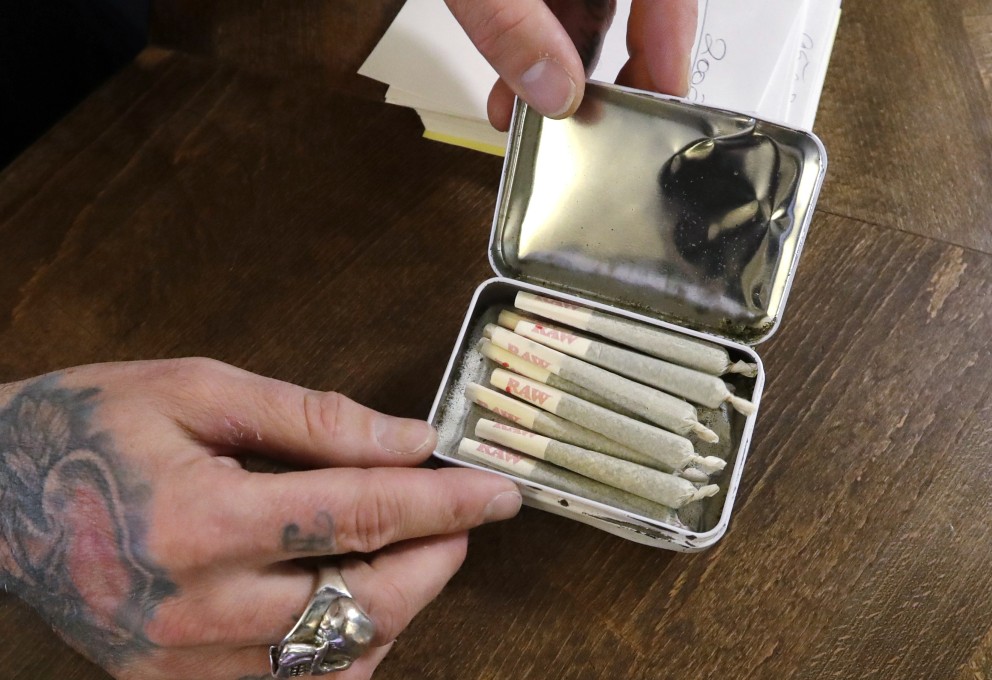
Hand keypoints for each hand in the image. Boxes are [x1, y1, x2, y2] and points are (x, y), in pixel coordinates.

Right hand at [0, 358, 520, 679]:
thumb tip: (409, 441)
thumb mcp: (199, 392)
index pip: (362, 516)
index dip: (445, 504)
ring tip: (411, 550)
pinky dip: (348, 645)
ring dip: (400, 605)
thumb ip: (314, 419)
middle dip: (437, 560)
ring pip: (342, 659)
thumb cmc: (91, 429)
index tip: (499, 491)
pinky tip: (355, 600)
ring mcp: (185, 664)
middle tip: (464, 519)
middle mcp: (197, 611)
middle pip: (365, 603)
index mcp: (202, 524)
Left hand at [445, 0, 698, 129]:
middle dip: (606, 64)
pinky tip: (508, 83)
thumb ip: (508, 19)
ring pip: (585, 2)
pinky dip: (529, 37)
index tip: (662, 95)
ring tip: (530, 115)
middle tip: (597, 123)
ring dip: (556, 61)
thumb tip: (553, 90)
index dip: (672, 35)